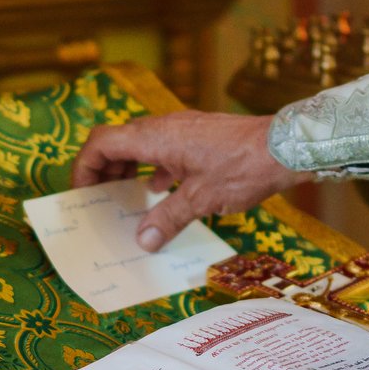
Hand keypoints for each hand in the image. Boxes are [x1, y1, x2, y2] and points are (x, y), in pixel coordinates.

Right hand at [71, 112, 309, 251]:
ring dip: (127, 170)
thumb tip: (143, 241)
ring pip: (140, 146)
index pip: (102, 143)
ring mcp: (182, 130)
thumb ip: (168, 219)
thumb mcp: (202, 199)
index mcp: (156, 138)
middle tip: (98, 202)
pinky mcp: (198, 137)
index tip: (81, 194)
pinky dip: (153, 170)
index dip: (84, 166)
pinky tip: (161, 193)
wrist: (287, 147)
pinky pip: (163, 150)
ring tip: (124, 200)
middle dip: (102, 171)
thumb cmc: (244, 168)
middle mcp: (164, 127)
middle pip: (117, 142)